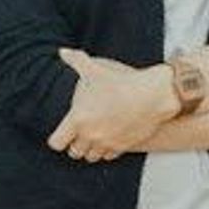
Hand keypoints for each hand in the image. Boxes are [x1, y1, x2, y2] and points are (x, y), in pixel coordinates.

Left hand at [49, 52, 181, 161]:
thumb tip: (62, 52)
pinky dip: (106, 150)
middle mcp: (91, 135)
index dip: (56, 139)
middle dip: (74, 144)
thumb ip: (75, 60)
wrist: (152, 94)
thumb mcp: (94, 68)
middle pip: (73, 152)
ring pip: (90, 157)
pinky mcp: (122, 147)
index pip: (57, 142)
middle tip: (78, 133)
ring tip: (92, 137)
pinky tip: (108, 138)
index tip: (61, 132)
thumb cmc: (121, 81)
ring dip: (89, 149)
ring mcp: (107, 143)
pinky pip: (108, 156)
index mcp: (78, 120)